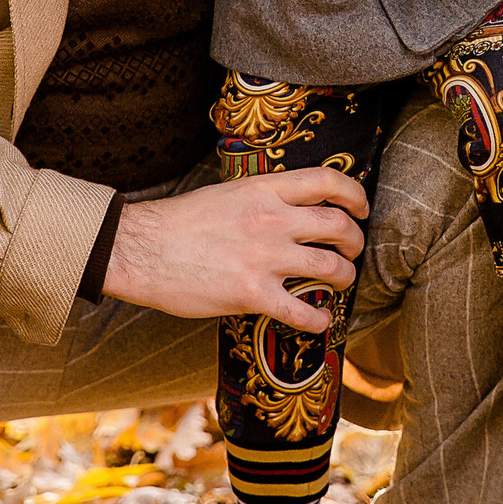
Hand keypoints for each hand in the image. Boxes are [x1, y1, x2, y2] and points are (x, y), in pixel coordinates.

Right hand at [100, 168, 368, 330]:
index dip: (354, 195)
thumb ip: (264, 199)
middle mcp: (272, 219)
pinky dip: (318, 320)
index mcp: (265, 189)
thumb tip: (292, 209)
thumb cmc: (181, 222)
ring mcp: (265, 256)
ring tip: (342, 282)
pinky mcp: (252, 293)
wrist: (142, 248)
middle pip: (338, 225)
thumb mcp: (229, 193)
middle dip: (355, 240)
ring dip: (345, 277)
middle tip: (353, 249)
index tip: (361, 208)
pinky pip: (301, 310)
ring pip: (330, 266)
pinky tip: (319, 322)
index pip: (327, 181)